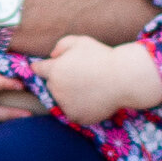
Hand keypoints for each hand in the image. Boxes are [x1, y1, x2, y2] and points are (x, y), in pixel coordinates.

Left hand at [41, 37, 161, 127]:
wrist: (123, 78)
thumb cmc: (102, 57)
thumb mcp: (81, 42)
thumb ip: (62, 45)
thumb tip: (51, 56)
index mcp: (54, 70)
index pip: (38, 69)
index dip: (43, 67)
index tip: (46, 67)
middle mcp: (56, 89)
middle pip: (52, 85)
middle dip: (61, 80)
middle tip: (81, 76)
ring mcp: (66, 105)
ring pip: (62, 100)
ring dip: (70, 95)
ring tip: (90, 87)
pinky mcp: (76, 117)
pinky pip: (73, 112)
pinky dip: (80, 108)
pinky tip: (93, 99)